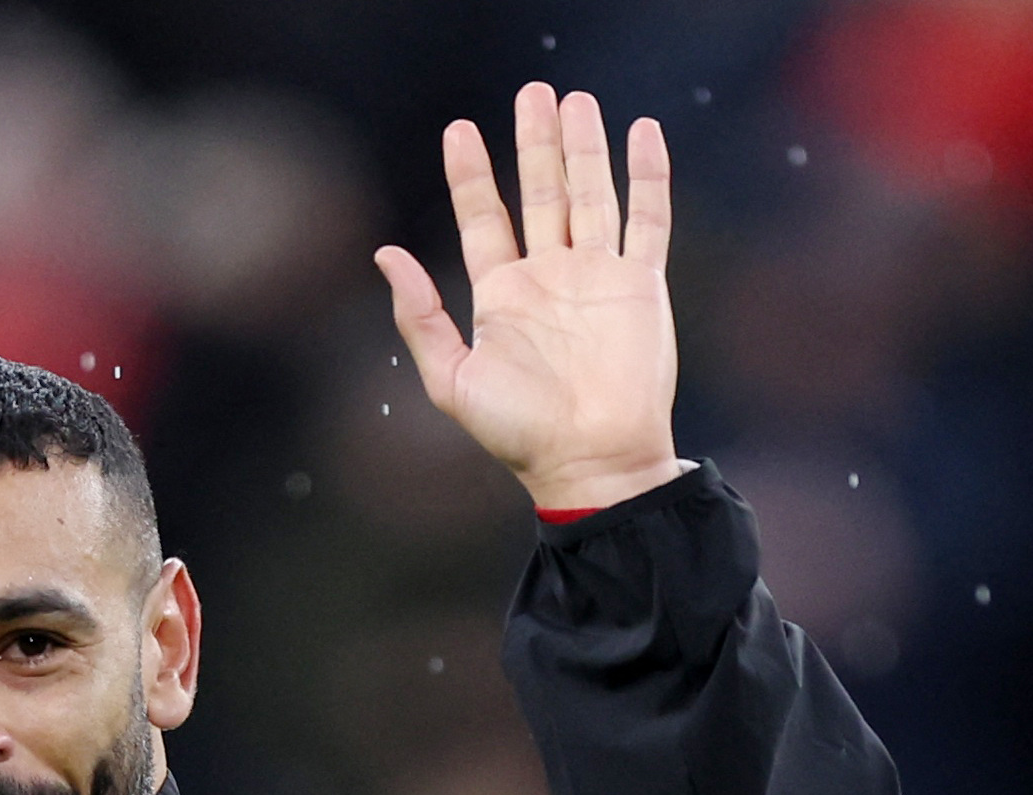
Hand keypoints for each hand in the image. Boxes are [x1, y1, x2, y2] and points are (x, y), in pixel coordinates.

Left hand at [375, 83, 691, 511]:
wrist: (591, 462)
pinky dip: (647, 177)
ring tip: (576, 100)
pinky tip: (641, 134)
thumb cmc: (519, 433)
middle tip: (532, 93)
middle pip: (540, 193)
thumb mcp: (452, 380)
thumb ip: (421, 317)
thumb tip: (385, 255)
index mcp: (502, 295)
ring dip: (585, 148)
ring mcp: (597, 278)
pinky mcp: (640, 287)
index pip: (482, 218)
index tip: (459, 130)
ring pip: (592, 195)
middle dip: (535, 143)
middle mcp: (549, 277)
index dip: (470, 174)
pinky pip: (647, 220)